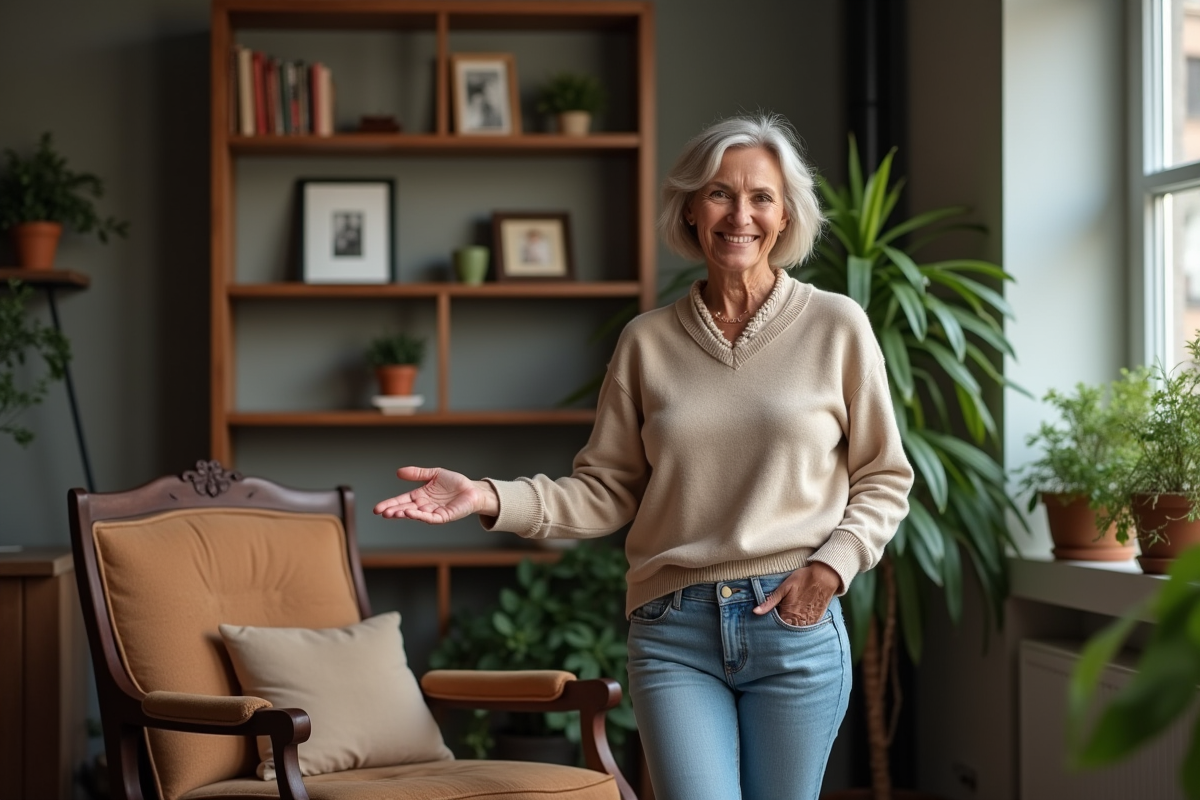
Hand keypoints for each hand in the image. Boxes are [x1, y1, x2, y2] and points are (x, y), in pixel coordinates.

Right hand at [372, 466, 498, 523]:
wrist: (472, 489)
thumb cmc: (454, 483)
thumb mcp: (433, 474)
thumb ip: (417, 474)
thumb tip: (398, 472)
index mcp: (420, 496)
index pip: (401, 500)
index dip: (390, 504)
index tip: (377, 509)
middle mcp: (424, 505)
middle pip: (406, 509)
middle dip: (393, 511)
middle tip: (381, 512)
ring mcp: (433, 512)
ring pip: (416, 514)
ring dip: (404, 514)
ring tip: (393, 513)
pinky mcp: (443, 516)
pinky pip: (430, 517)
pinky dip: (420, 516)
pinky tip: (411, 513)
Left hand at [753, 562, 840, 625]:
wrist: (824, 577)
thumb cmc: (802, 579)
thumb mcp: (783, 588)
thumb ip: (770, 601)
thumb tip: (755, 612)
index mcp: (788, 614)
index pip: (777, 627)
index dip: (771, 626)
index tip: (768, 625)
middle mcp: (799, 620)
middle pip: (787, 631)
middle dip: (781, 629)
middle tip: (778, 623)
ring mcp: (809, 621)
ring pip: (797, 631)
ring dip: (792, 628)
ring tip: (789, 621)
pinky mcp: (816, 620)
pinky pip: (807, 628)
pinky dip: (801, 627)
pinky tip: (798, 621)